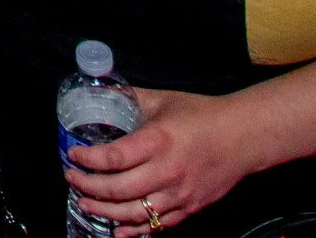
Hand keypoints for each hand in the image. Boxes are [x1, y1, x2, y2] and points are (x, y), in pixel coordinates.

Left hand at [65, 89, 255, 235]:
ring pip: (133, 213)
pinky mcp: (189, 208)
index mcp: (159, 141)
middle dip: (88, 187)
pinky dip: (133, 230)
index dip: (88, 160)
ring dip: (104, 211)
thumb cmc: (203, 115)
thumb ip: (132, 98)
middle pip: (118, 190)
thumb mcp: (164, 100)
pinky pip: (156, 226)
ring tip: (85, 202)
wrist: (243, 137)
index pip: (114, 157)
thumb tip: (103, 92)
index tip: (73, 155)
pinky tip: (116, 228)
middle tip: (72, 180)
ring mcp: (179, 194)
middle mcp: (167, 171)